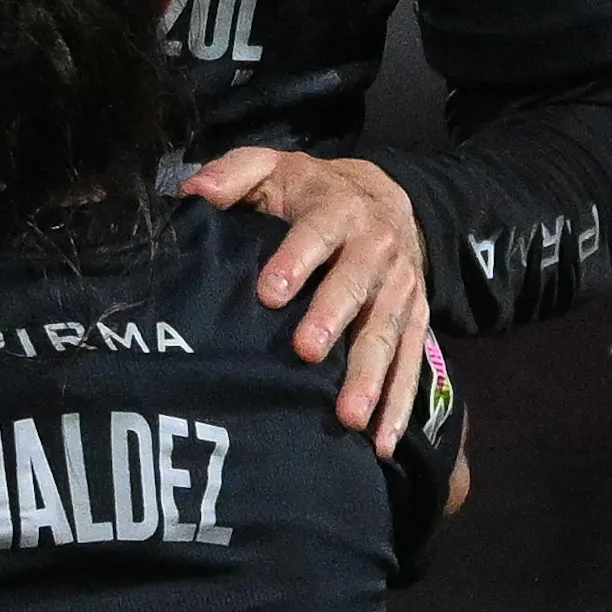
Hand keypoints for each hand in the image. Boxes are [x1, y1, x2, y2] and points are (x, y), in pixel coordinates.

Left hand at [178, 146, 435, 452]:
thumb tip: (196, 192)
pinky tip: (380, 443)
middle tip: (306, 352)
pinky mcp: (415, 322)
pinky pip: (410, 365)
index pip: (317, 233)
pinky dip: (399, 405)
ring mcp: (399, 290)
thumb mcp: (274, 168)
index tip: (269, 293)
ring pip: (385, 333)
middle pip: (356, 286)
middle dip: (333, 319)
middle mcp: (375, 250)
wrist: (389, 199)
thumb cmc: (311, 193)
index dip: (296, 260)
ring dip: (370, 376)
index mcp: (337, 211)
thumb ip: (235, 174)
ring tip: (348, 417)